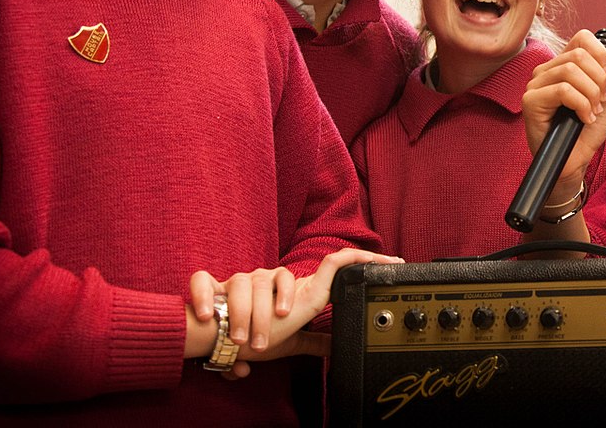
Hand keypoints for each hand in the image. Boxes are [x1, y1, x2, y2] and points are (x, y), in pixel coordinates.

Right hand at [188, 248, 402, 371]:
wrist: (211, 337)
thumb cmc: (249, 338)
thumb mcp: (289, 341)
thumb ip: (314, 341)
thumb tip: (338, 346)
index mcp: (300, 291)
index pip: (339, 265)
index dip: (366, 260)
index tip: (394, 263)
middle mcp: (279, 279)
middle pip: (295, 276)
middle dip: (277, 315)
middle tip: (270, 340)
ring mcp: (252, 278)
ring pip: (261, 284)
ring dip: (251, 319)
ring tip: (248, 343)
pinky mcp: (227, 283)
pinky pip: (228, 279)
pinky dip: (225, 296)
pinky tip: (229, 313)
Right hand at [522, 30, 605, 192]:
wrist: (575, 161)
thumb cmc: (587, 130)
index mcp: (564, 64)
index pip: (582, 37)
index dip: (601, 56)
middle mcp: (546, 70)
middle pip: (579, 55)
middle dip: (599, 81)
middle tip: (601, 102)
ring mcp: (535, 84)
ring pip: (570, 72)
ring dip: (591, 95)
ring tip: (592, 112)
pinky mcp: (530, 101)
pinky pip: (563, 91)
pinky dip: (581, 105)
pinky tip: (583, 118)